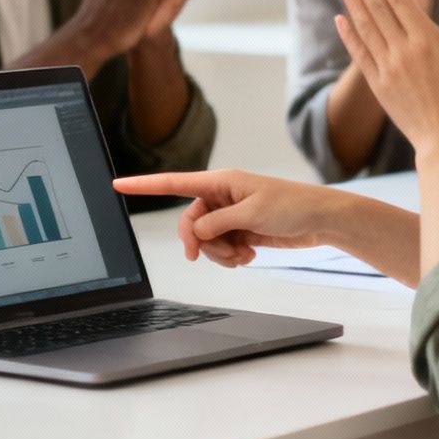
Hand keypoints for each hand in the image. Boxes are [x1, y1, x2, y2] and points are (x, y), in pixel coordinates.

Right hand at [113, 170, 340, 266]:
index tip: (118, 184)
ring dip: (220, 252)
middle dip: (199, 242)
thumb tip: (195, 232)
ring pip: (205, 239)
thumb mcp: (252, 213)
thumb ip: (218, 222)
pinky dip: (231, 256)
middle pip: (189, 222)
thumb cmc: (293, 206)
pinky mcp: (241, 231)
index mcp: (220, 182)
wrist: (321, 220)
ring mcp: (230, 215)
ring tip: (243, 253)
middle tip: (209, 255)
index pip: (174, 183)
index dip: (144, 185)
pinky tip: (250, 254)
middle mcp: (222, 197)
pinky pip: (221, 248)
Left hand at [336, 0, 438, 157]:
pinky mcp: (378, 86)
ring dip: (351, 0)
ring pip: (364, 26)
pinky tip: (340, 18)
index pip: (400, 0)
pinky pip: (359, 54)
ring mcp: (388, 69)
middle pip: (377, 8)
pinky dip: (348, 34)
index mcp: (429, 41)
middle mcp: (403, 51)